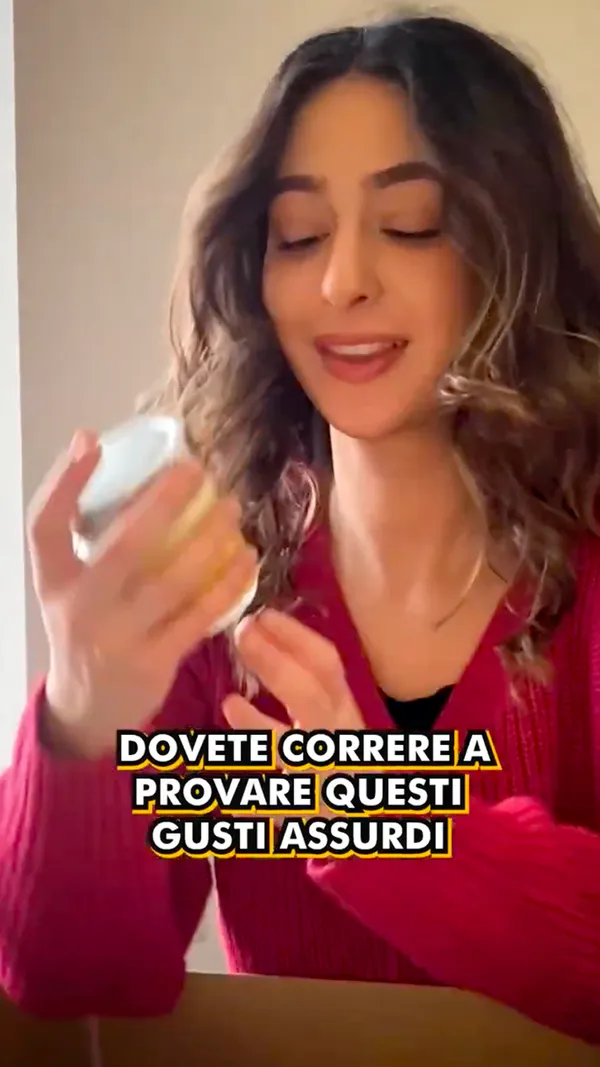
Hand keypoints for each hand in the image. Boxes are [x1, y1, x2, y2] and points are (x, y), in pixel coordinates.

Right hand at [29, 429, 257, 759]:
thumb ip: (87, 537)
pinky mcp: (154, 662)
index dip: (65, 481)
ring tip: (231, 509)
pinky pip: (200, 614)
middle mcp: (79, 609)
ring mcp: (117, 638)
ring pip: (172, 579)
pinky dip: (228, 583)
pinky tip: (245, 558)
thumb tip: (100, 450)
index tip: (91, 441)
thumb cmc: (87, 628)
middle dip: (162, 501)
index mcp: (53, 582)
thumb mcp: (70, 587)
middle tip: (196, 469)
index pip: (45, 526)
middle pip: (123, 547)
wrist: (88, 709)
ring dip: (209, 538)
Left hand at [222, 609, 363, 815]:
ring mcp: (321, 776)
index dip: (296, 636)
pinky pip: (274, 800)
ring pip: (295, 753)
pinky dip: (250, 788)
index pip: (327, 665)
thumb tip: (262, 634)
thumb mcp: (330, 716)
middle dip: (277, 665)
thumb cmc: (335, 757)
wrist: (356, 814)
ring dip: (260, 728)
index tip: (263, 613)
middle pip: (312, 699)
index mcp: (344, 711)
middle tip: (241, 637)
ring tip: (230, 703)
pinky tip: (228, 772)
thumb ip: (305, 682)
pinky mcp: (303, 811)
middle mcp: (337, 739)